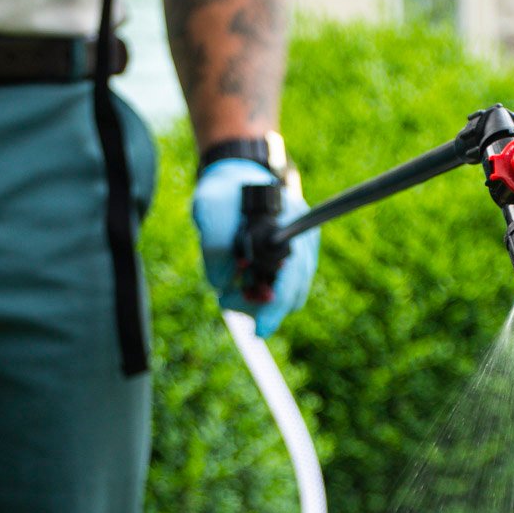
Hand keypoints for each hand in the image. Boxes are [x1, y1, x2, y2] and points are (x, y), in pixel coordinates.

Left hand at [191, 158, 319, 338]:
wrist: (234, 183)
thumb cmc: (224, 192)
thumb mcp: (210, 207)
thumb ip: (214, 243)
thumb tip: (224, 282)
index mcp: (293, 222)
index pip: (293, 273)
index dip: (277, 303)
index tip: (259, 329)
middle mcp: (303, 243)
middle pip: (291, 295)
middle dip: (258, 307)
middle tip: (226, 299)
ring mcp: (300, 257)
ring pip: (285, 300)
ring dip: (256, 304)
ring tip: (229, 289)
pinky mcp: (289, 269)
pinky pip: (278, 296)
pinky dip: (257, 298)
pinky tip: (239, 285)